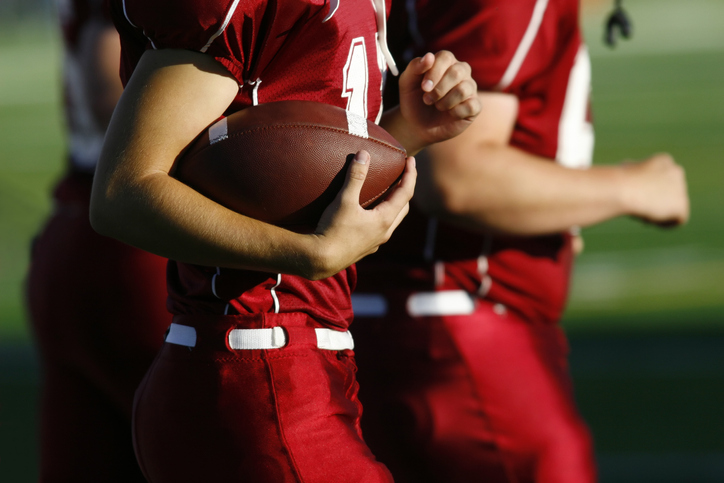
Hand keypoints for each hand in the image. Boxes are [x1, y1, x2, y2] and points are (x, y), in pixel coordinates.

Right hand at [309, 150, 416, 278]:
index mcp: (385, 219)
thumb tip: (364, 154)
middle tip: (402, 175)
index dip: (410, 175)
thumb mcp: (344, 200)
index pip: (406, 193)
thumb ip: (355, 176)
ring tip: (388, 192)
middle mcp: (385, 232)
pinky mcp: (365, 248)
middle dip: (405, 190)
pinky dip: (382, 216)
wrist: (320, 260)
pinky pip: (380, 229)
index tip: (411, 160)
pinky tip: (370, 213)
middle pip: (403, 207)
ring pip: (392, 220)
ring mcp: (376, 242)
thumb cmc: (333, 229)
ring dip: (394, 204)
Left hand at [397, 51, 480, 151]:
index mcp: (445, 62)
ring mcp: (470, 88)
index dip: (434, 72)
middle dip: (439, 89)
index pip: (445, 57)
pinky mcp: (475, 106)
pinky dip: (455, 112)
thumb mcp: (407, 83)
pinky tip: (449, 114)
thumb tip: (429, 56)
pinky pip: (470, 106)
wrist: (417, 126)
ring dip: (445, 102)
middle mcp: (461, 71)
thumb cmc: (413, 100)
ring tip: (437, 106)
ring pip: (464, 90)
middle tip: (427, 100)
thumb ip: (414, 67)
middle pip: (457, 72)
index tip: (424, 87)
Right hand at [620, 153, 688, 226]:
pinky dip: (663, 223)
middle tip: (639, 207)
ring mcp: (681, 188)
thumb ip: (637, 176)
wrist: (624, 189)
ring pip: (672, 206)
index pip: (661, 178)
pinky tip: (648, 219)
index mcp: (664, 160)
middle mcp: (677, 171)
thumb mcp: (625, 172)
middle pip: (668, 193)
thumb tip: (637, 182)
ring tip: (641, 212)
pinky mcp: (682, 205)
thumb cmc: (619, 180)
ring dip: (658, 212)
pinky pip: (677, 220)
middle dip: (656, 201)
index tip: (634, 195)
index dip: (648, 189)